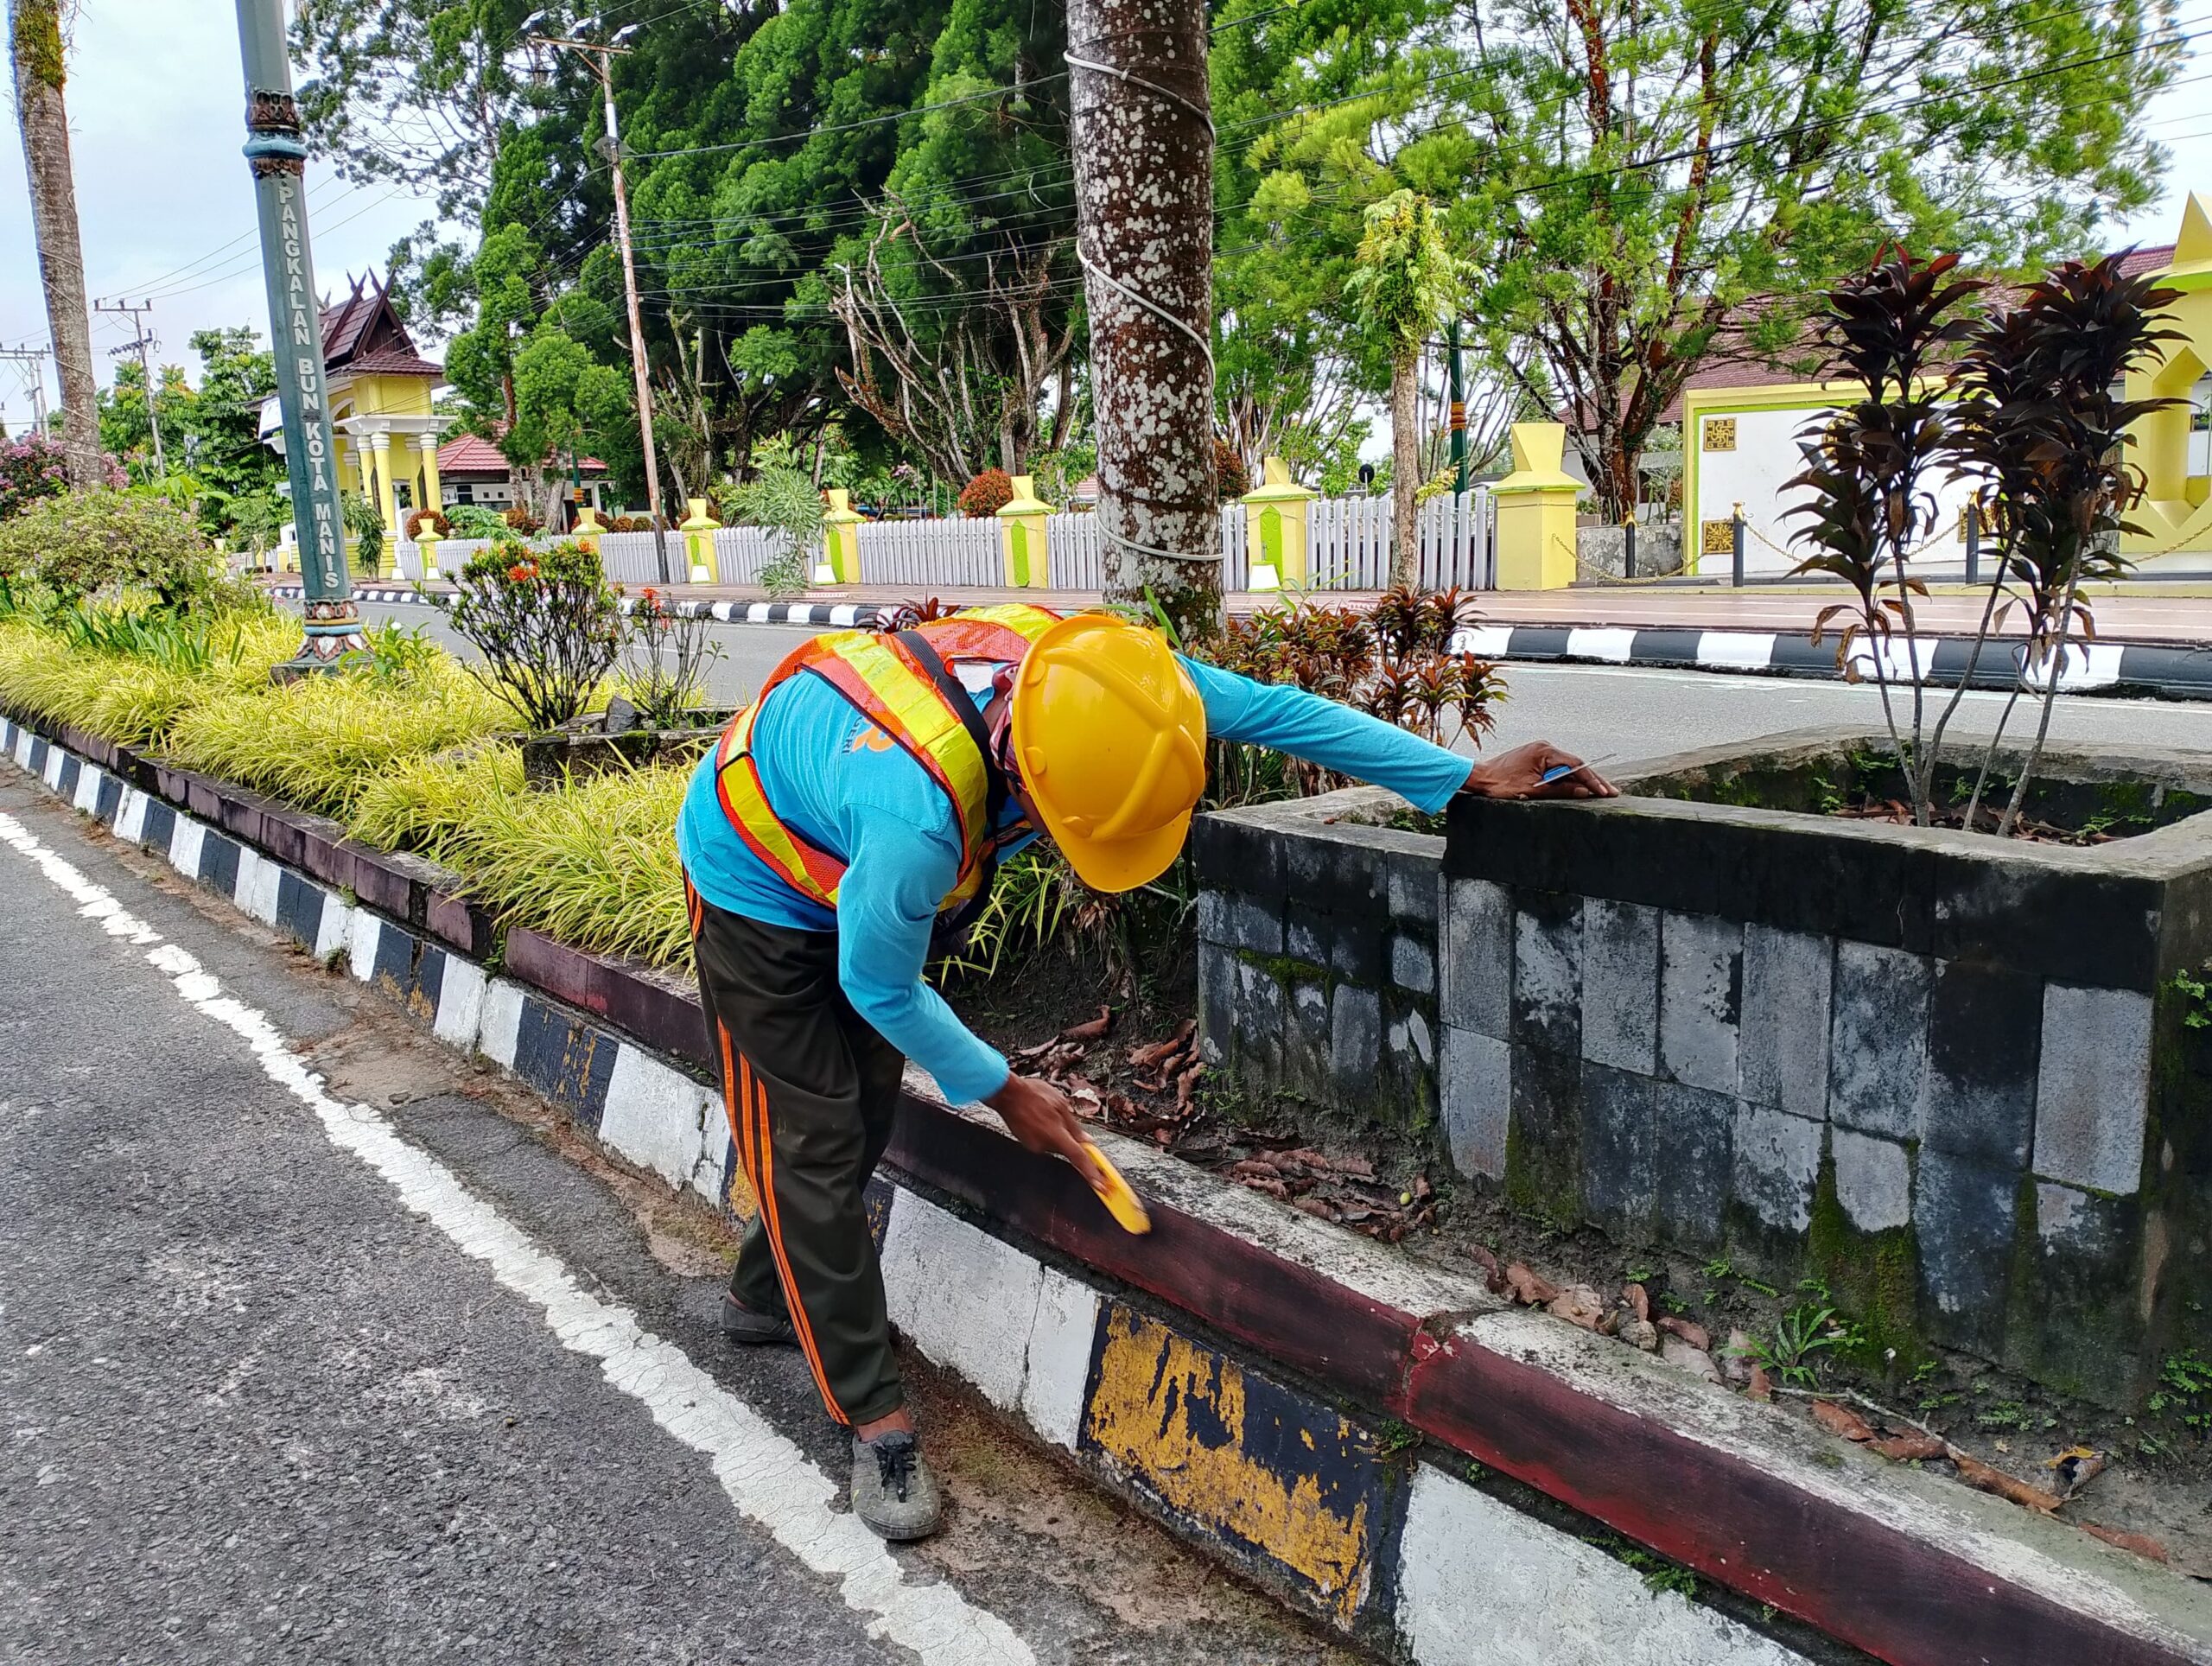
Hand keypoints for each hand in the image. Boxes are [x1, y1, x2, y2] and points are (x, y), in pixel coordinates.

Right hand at [985, 1072, 1110, 1192]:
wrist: (1006, 1094)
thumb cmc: (1032, 1094)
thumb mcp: (1061, 1104)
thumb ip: (1074, 1126)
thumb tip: (1085, 1140)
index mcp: (1056, 1134)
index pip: (1078, 1158)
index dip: (1090, 1172)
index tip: (1099, 1185)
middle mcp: (1044, 1144)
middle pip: (1065, 1149)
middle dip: (1067, 1138)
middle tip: (1061, 1119)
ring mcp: (1033, 1145)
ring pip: (1053, 1144)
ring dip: (1054, 1132)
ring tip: (1045, 1112)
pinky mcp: (1026, 1143)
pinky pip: (1042, 1140)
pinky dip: (1044, 1131)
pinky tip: (1038, 1117)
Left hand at [1462, 741, 1617, 799]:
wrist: (1479, 777)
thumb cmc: (1501, 784)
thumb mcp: (1533, 790)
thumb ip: (1559, 790)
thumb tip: (1584, 791)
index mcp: (1545, 751)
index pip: (1576, 765)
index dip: (1592, 780)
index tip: (1605, 792)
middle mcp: (1545, 747)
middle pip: (1575, 765)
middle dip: (1593, 780)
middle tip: (1612, 793)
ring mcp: (1540, 752)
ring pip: (1567, 767)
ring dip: (1581, 780)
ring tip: (1601, 792)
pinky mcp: (1536, 758)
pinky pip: (1556, 769)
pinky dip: (1568, 779)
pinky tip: (1580, 788)